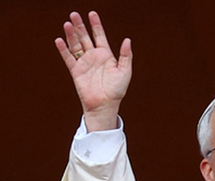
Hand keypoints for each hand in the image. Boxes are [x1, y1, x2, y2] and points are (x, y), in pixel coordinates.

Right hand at [55, 11, 131, 131]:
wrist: (105, 105)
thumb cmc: (117, 90)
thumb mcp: (125, 72)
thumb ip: (126, 56)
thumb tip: (127, 40)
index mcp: (106, 55)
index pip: (100, 36)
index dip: (96, 25)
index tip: (92, 14)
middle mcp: (94, 57)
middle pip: (85, 37)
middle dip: (80, 26)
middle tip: (74, 14)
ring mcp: (84, 63)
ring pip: (75, 45)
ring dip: (71, 35)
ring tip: (67, 24)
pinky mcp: (76, 71)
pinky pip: (68, 58)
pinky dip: (63, 49)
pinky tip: (59, 40)